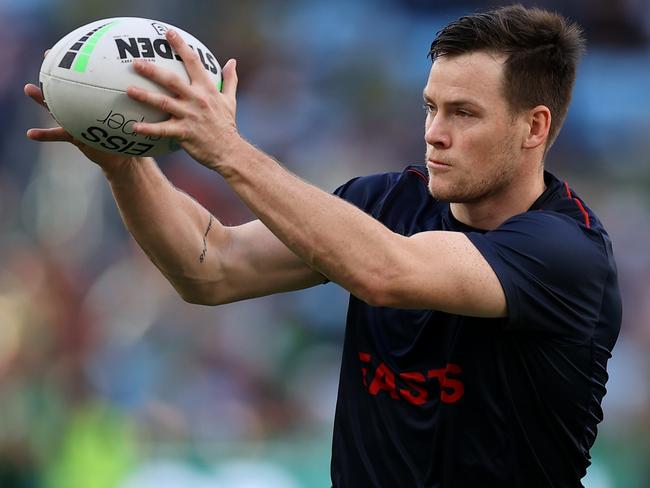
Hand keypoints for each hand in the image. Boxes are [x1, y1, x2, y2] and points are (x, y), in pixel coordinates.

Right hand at [25, 50, 138, 175]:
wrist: (125, 157)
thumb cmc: (132, 134)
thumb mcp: (140, 117)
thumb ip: (147, 101)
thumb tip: (167, 84)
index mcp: (100, 100)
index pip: (92, 78)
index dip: (85, 62)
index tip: (77, 45)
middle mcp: (86, 106)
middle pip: (73, 86)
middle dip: (62, 72)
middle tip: (46, 57)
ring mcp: (77, 120)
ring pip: (59, 106)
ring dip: (44, 98)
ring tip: (29, 88)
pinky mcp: (74, 136)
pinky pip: (58, 134)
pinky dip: (45, 134)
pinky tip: (30, 133)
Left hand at [125, 29, 239, 169]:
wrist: (229, 151)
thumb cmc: (227, 125)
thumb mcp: (230, 100)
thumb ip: (230, 80)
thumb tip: (232, 62)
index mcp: (207, 89)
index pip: (193, 62)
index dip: (180, 46)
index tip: (167, 33)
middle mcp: (197, 100)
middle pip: (172, 80)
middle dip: (153, 70)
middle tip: (135, 63)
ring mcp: (190, 116)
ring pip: (164, 103)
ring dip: (145, 96)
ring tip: (128, 90)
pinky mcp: (184, 133)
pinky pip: (163, 130)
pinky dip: (148, 129)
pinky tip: (134, 127)